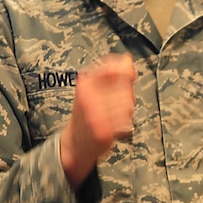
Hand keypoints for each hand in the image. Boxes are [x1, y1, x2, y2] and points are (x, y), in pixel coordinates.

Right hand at [59, 53, 135, 185]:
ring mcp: (95, 115)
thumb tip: (128, 59)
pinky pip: (126, 120)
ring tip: (116, 114)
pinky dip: (125, 122)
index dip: (125, 71)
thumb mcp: (92, 89)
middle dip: (127, 94)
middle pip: (124, 87)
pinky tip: (117, 124)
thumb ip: (111, 74)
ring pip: (128, 104)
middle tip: (118, 102)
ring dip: (127, 109)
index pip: (113, 68)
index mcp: (84, 84)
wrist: (75, 144)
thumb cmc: (85, 114)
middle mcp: (88, 98)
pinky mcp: (103, 131)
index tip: (127, 75)